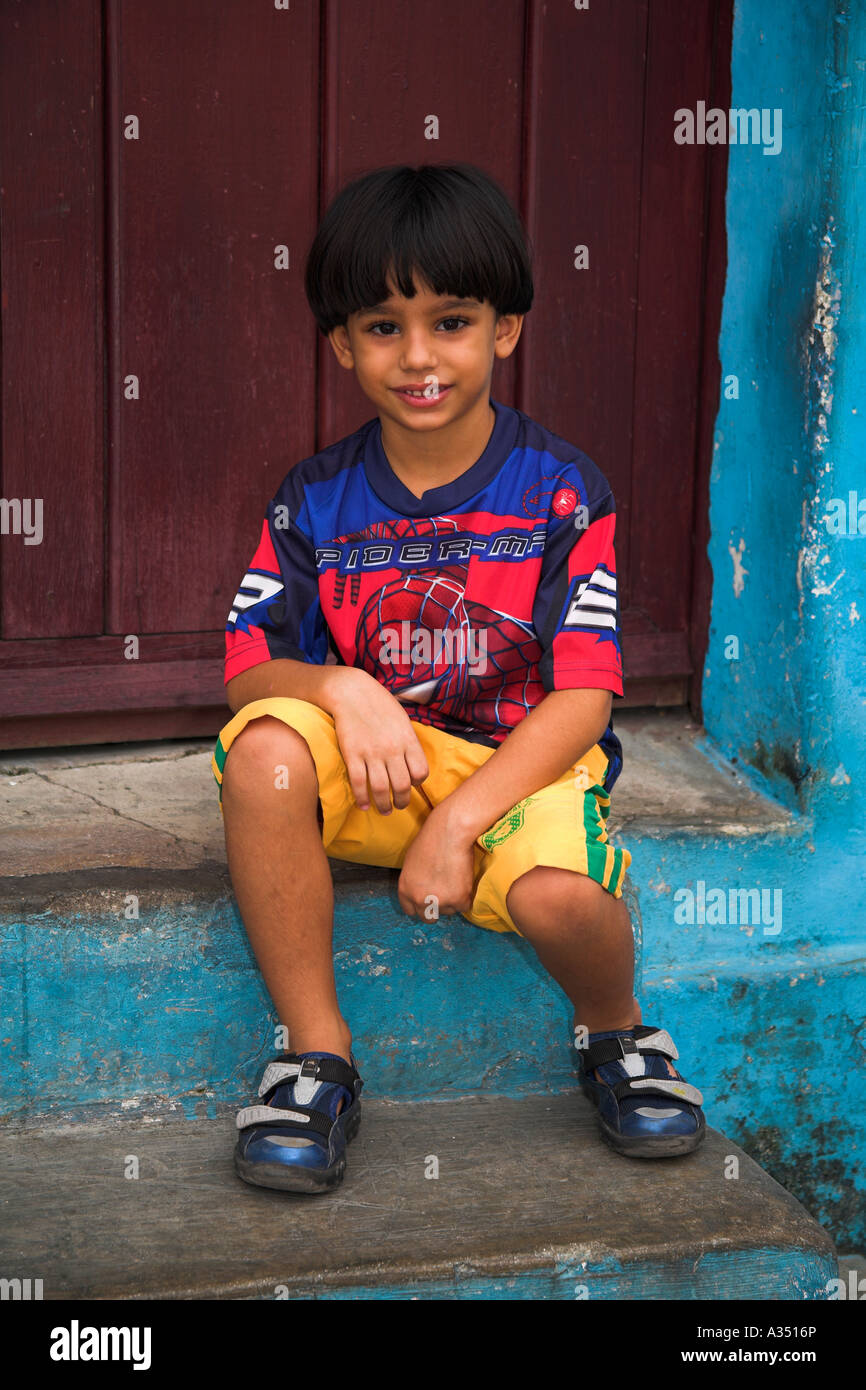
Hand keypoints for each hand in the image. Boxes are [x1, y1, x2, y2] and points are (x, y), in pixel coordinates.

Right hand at [330, 668, 428, 813]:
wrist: (351, 691)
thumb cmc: (379, 704)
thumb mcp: (402, 719)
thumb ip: (408, 741)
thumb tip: (412, 761)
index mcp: (408, 739)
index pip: (421, 772)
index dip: (417, 783)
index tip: (410, 785)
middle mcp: (392, 749)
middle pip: (402, 786)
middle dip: (402, 801)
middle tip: (398, 806)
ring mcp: (371, 753)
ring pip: (381, 789)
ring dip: (384, 805)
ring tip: (384, 810)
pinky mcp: (352, 754)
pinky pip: (359, 783)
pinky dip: (362, 798)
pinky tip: (363, 805)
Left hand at [397, 806, 476, 919]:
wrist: (450, 832)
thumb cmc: (431, 840)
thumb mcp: (411, 863)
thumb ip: (414, 882)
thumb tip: (422, 890)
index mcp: (405, 890)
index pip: (410, 911)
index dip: (420, 906)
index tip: (428, 902)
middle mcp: (419, 899)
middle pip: (428, 917)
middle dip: (436, 908)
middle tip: (445, 895)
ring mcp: (439, 901)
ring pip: (449, 911)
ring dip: (453, 900)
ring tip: (455, 878)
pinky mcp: (458, 900)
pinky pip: (465, 906)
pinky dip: (467, 896)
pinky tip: (464, 879)